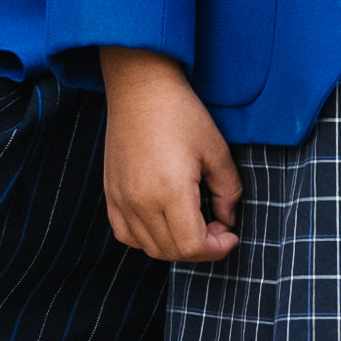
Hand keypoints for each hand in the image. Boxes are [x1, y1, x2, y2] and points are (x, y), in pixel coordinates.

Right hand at [99, 47, 242, 263]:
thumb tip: (226, 220)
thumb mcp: (217, 151)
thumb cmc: (182, 114)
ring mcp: (122, 199)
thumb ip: (229, 192)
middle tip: (216, 226)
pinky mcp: (111, 193)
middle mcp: (141, 201)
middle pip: (172, 251)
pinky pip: (126, 234)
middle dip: (201, 249)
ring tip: (193, 224)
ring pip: (149, 247)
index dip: (217, 249)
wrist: (141, 88)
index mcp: (171, 191)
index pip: (192, 246)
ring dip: (176, 246)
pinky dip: (147, 239)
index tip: (230, 234)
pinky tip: (163, 222)